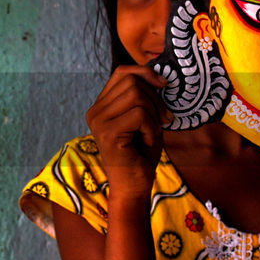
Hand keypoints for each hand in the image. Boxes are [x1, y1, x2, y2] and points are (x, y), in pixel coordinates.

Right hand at [85, 66, 167, 200]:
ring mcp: (99, 122)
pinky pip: (139, 114)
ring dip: (153, 113)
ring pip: (136, 95)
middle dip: (155, 97)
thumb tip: (158, 76)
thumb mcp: (145, 119)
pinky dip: (151, 127)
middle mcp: (95, 111)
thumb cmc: (141, 154)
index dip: (145, 73)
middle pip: (131, 81)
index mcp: (101, 106)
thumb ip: (144, 97)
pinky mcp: (108, 133)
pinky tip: (147, 141)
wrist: (134, 186)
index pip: (122, 72)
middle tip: (164, 119)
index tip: (164, 86)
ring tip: (153, 132)